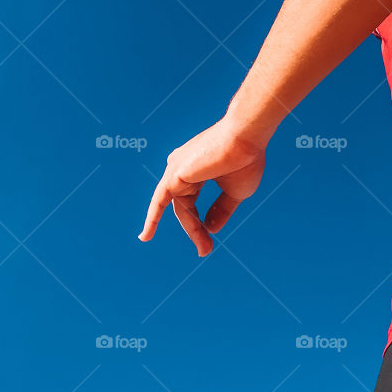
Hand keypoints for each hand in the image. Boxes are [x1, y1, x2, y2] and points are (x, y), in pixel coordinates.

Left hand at [139, 119, 265, 255]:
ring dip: (191, 229)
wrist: (246, 140)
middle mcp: (181, 168)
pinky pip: (159, 202)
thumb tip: (210, 229)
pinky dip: (152, 218)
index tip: (207, 244)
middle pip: (185, 207)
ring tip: (203, 249)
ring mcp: (176, 170)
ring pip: (181, 208)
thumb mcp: (234, 193)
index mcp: (195, 170)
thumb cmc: (245, 160)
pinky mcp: (173, 175)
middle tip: (205, 251)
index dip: (200, 224)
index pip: (192, 203)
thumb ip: (220, 211)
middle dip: (195, 230)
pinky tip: (145, 236)